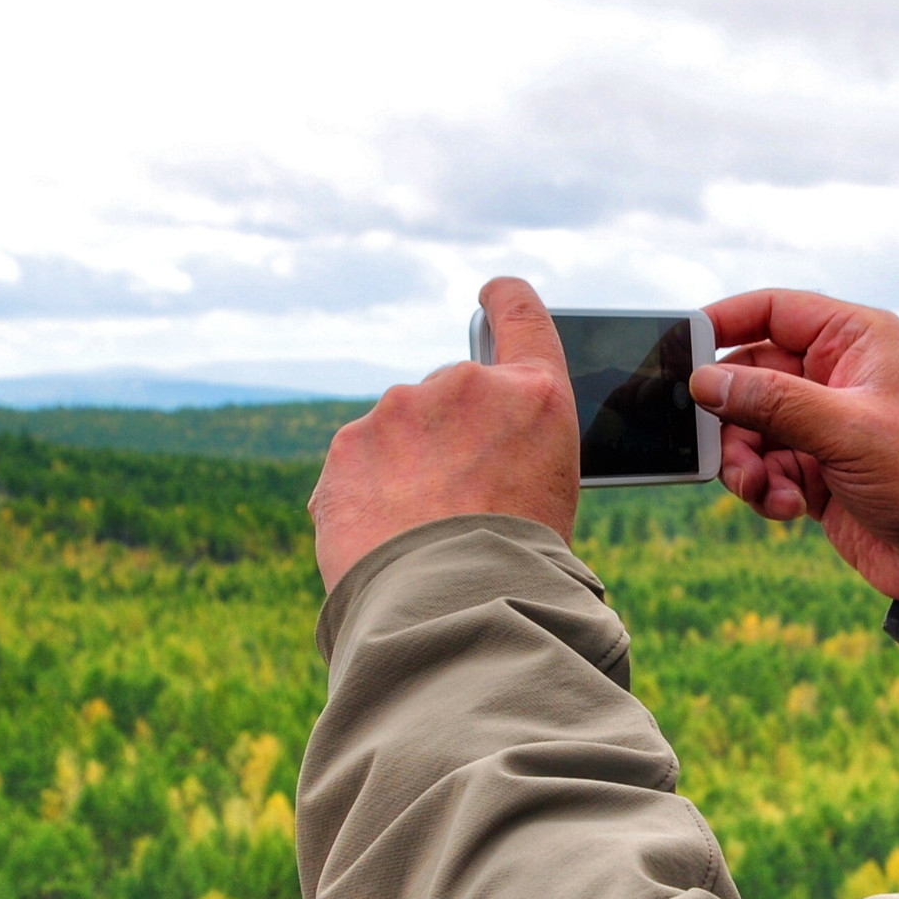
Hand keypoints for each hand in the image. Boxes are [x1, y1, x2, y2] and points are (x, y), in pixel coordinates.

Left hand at [311, 278, 579, 592]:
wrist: (454, 605)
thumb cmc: (519, 566)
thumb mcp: (549, 493)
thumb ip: (514, 448)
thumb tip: (472, 457)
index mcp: (535, 395)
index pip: (520, 314)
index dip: (504, 300)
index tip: (491, 293)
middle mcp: (466, 385)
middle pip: (452, 395)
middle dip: (450, 437)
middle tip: (459, 501)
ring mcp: (401, 409)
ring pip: (401, 433)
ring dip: (406, 469)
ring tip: (424, 533)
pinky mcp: (349, 442)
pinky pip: (359, 464)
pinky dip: (367, 495)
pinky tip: (387, 537)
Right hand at [693, 291, 898, 605]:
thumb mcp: (847, 432)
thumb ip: (771, 402)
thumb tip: (705, 380)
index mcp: (857, 340)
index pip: (773, 311)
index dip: (722, 323)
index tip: (678, 348)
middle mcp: (838, 374)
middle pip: (750, 374)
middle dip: (730, 415)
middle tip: (717, 446)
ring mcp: (826, 424)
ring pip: (750, 427)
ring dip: (745, 460)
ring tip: (761, 488)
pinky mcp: (818, 469)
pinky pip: (765, 466)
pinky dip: (765, 488)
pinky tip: (789, 508)